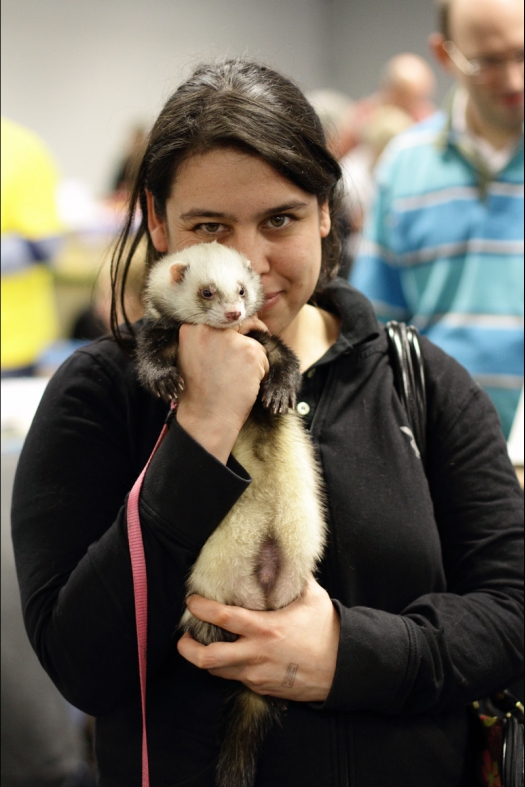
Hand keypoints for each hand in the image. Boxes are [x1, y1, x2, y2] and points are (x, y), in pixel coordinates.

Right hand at [176, 321, 269, 462]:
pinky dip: (260, 373)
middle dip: (246, 344)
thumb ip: (208, 339)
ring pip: (254, 342)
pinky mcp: (250, 351)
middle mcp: (210, 328)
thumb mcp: (193, 357)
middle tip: (239, 367)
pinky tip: (245, 384)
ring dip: (252, 361)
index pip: (221, 319)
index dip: (233, 332)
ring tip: (235, 380)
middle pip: (240, 326)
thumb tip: (233, 325)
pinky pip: (265, 357)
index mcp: (192, 328)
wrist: (206, 416)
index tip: (235, 348)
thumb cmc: (200, 392)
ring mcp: (231, 339)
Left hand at [177, 576, 339, 702]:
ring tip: (202, 645)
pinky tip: (231, 655)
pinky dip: (228, 667)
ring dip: (206, 659)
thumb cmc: (326, 629)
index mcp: (266, 629)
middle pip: (208, 658)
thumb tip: (275, 551)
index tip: (192, 600)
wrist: (344, 668)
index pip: (223, 617)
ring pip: (217, 672)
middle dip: (187, 648)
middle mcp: (256, 655)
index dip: (201, 608)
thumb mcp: (311, 596)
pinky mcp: (262, 689)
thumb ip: (289, 575)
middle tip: (183, 636)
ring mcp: (258, 676)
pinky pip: (236, 679)